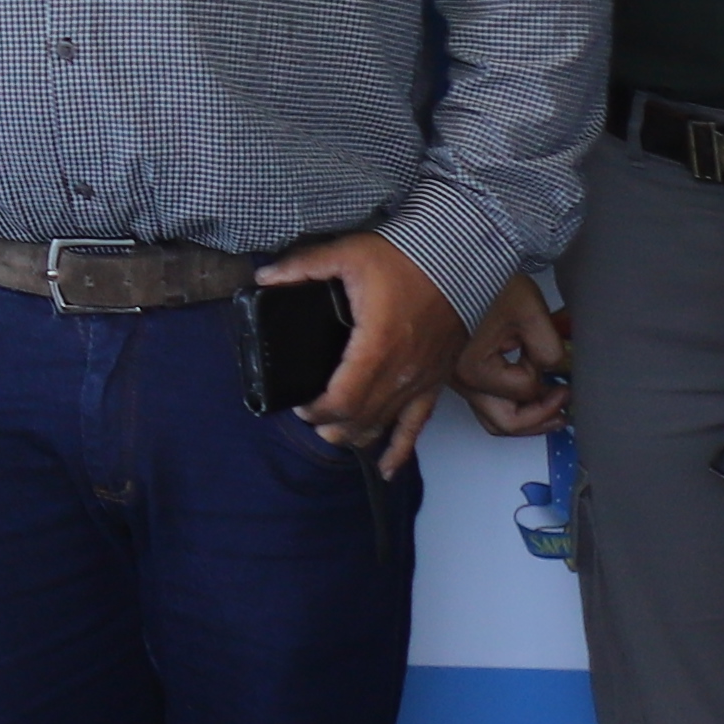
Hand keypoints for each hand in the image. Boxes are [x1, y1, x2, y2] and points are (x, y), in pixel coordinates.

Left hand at [268, 233, 464, 471]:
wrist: (458, 259)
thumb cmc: (407, 257)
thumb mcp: (347, 253)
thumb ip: (303, 267)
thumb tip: (265, 277)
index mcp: (376, 346)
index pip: (342, 399)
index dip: (317, 410)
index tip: (301, 405)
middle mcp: (401, 372)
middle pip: (360, 419)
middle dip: (331, 425)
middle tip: (312, 417)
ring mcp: (420, 381)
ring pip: (383, 427)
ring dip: (356, 437)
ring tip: (335, 434)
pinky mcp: (435, 382)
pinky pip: (417, 426)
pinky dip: (399, 450)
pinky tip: (387, 470)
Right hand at [446, 271, 573, 439]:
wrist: (456, 260)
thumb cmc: (484, 278)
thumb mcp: (530, 311)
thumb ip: (549, 347)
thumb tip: (557, 369)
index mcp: (473, 369)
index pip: (525, 390)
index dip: (546, 373)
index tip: (559, 359)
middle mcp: (459, 380)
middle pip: (505, 423)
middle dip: (540, 418)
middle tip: (565, 409)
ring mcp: (456, 379)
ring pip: (492, 419)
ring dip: (526, 419)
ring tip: (553, 412)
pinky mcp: (458, 372)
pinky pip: (485, 403)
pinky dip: (509, 404)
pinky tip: (528, 395)